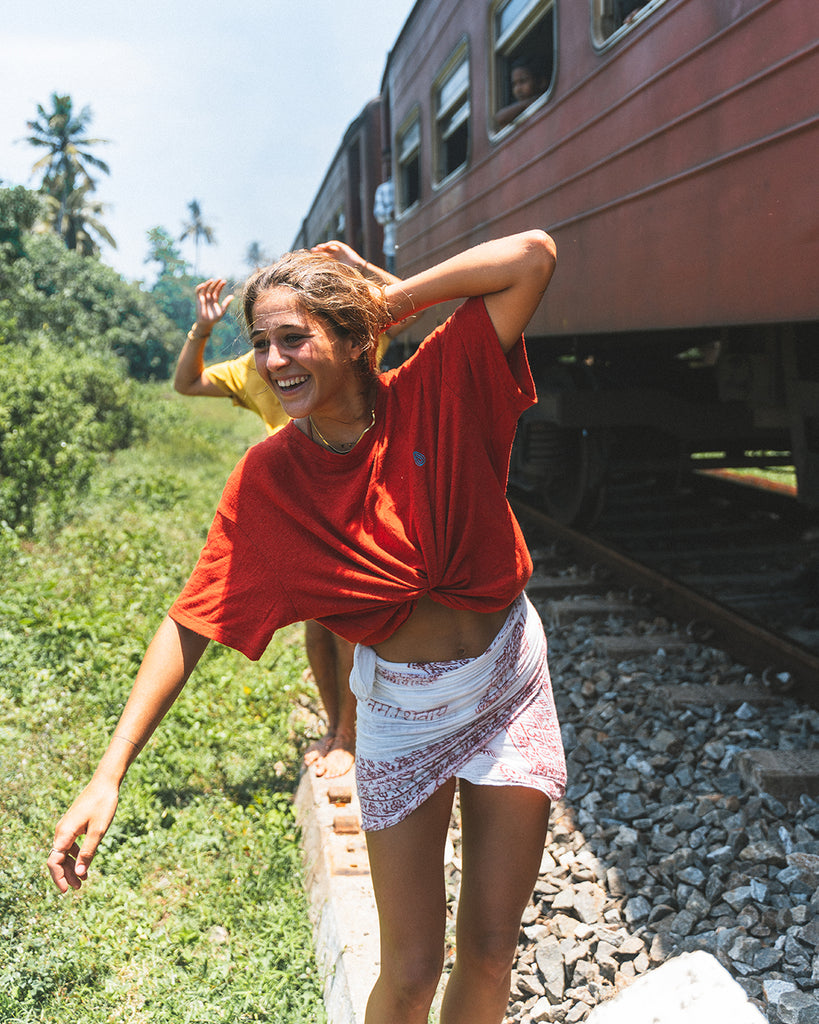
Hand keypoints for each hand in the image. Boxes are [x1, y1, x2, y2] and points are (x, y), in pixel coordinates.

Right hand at [47, 778, 119, 892]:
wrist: (105, 783)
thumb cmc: (103, 804)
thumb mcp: (98, 830)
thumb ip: (88, 852)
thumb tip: (79, 874)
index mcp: (64, 833)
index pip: (55, 861)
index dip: (58, 877)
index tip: (66, 890)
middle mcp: (61, 831)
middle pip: (58, 859)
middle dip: (66, 875)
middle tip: (78, 888)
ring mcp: (67, 827)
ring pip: (64, 853)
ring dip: (72, 867)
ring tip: (83, 880)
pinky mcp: (73, 825)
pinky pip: (70, 845)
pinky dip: (76, 856)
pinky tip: (85, 864)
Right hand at [194, 278, 233, 334]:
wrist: (206, 323)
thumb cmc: (214, 318)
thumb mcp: (222, 310)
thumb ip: (226, 303)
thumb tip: (232, 296)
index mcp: (215, 300)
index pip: (217, 290)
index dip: (220, 286)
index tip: (224, 281)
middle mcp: (209, 298)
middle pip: (212, 288)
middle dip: (216, 283)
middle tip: (220, 278)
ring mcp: (203, 298)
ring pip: (205, 288)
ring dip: (208, 283)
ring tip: (212, 280)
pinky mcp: (198, 299)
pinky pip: (198, 291)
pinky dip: (200, 287)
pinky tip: (204, 285)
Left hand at [311, 240, 365, 270]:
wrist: (359, 270)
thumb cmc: (349, 274)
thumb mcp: (336, 272)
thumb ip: (329, 271)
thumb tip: (317, 273)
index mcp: (334, 262)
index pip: (324, 257)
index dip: (318, 256)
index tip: (311, 256)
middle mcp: (336, 256)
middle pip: (326, 251)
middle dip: (319, 250)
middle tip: (312, 250)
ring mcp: (340, 251)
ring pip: (330, 247)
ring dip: (323, 246)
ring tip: (318, 247)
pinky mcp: (344, 247)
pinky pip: (336, 243)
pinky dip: (330, 243)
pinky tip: (325, 245)